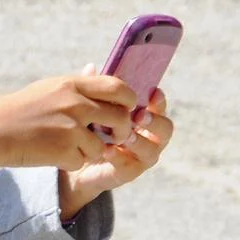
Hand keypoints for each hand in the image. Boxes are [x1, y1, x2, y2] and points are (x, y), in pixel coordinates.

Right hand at [0, 73, 136, 174]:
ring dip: (91, 151)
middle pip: (121, 118)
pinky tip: (53, 154)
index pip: (118, 88)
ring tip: (69, 146)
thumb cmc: (19, 109)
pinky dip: (71, 161)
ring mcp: (71, 128)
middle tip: (113, 136)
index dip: (129, 101)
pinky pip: (83, 161)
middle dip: (122, 131)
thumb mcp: (48, 88)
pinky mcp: (64, 151)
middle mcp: (75, 104)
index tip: (125, 110)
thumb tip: (101, 74)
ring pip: (103, 145)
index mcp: (72, 85)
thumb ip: (78, 85)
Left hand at [59, 87, 173, 218]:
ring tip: (124, 134)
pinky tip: (106, 149)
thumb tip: (91, 67)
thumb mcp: (91, 107)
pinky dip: (119, 156)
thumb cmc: (89, 128)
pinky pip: (129, 166)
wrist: (73, 159)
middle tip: (140, 115)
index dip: (159, 101)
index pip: (159, 107)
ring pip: (151, 150)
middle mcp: (149, 137)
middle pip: (165, 129)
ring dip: (138, 140)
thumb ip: (95, 90)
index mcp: (144, 118)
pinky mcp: (126, 173)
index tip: (153, 92)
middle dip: (155, 121)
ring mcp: (140, 157)